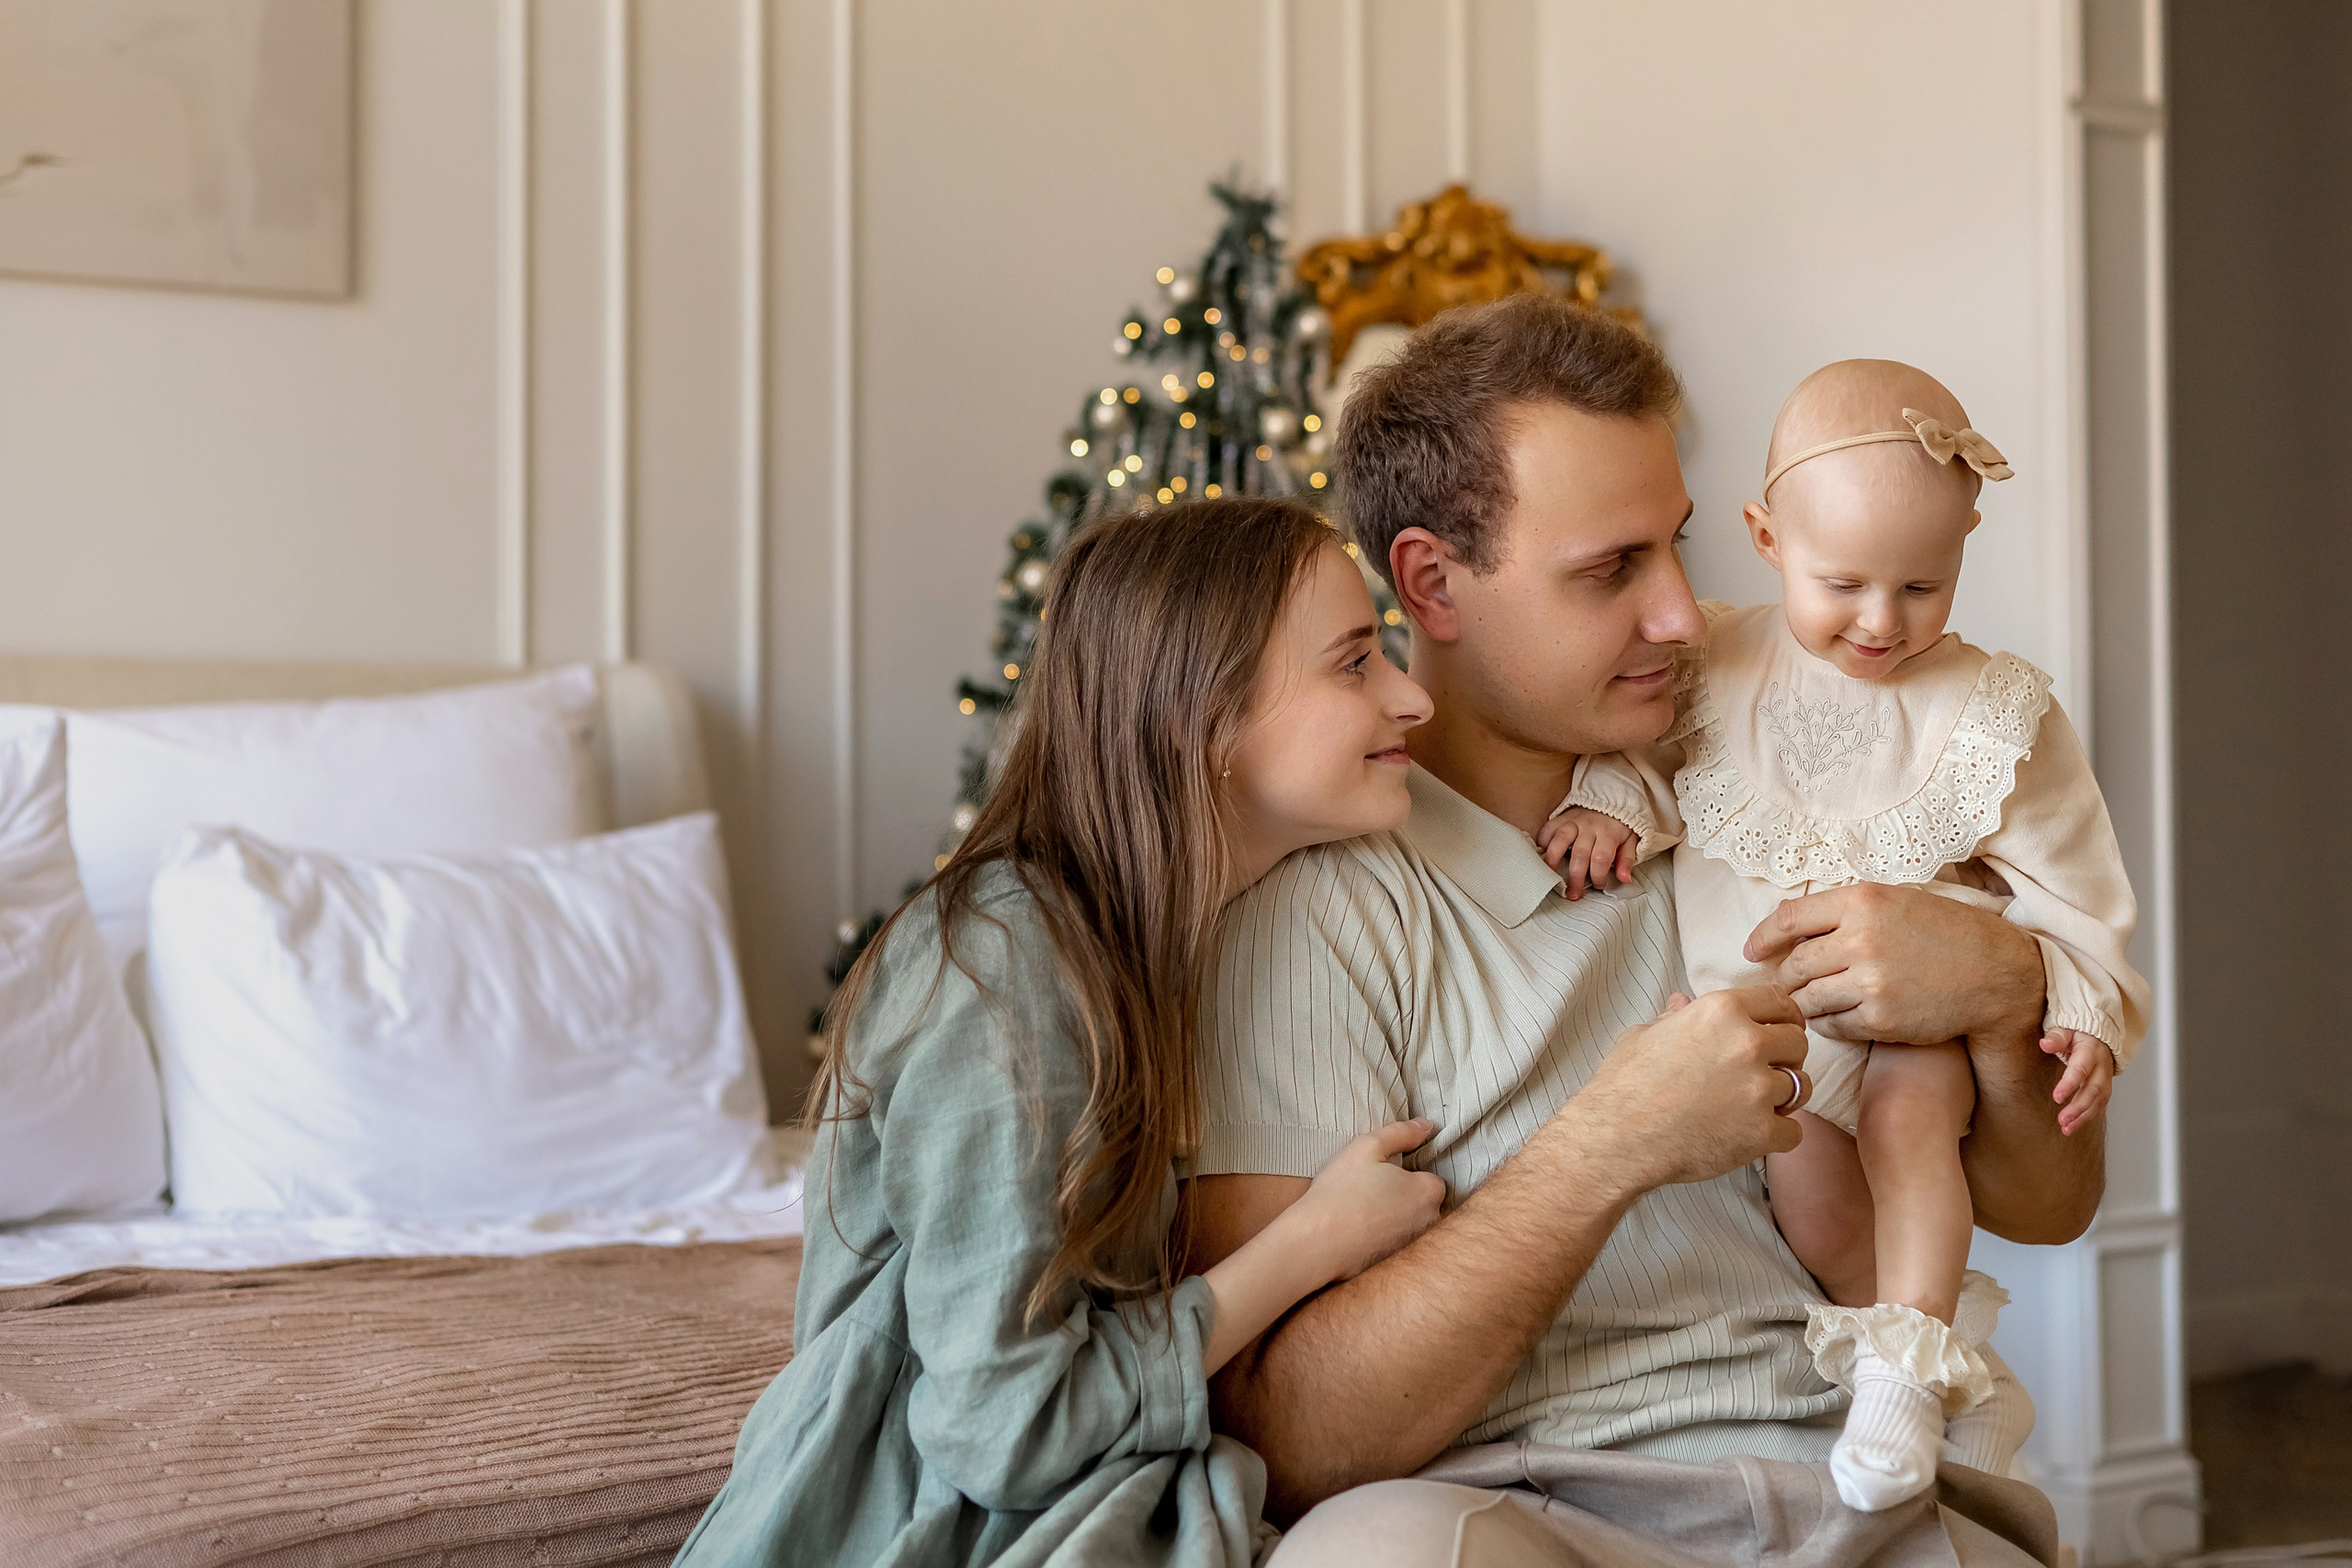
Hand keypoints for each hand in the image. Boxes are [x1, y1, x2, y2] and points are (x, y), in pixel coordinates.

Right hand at [1286, 1120, 1447, 1282]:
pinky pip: (1392, 1241)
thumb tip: (1427, 1125)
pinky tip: (1356, 1229)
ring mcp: (1412, 1246)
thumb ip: (1401, 1133)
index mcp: (1428, 1193)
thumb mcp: (1367, 1147)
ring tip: (1360, 1208)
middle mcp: (1428, 1223)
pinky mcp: (1394, 1263)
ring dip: (1392, 1215)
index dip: (1407, 1171)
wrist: (1315, 1243)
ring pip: (1408, 1222)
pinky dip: (1380, 1235)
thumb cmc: (1341, 1191)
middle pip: (1422, 1201)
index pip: (1431, 1177)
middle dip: (1403, 1194)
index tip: (1382, 1171)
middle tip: (1369, 1188)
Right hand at [1536, 808, 1639, 899]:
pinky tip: (1542, 856)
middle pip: (1580, 854)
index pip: (1601, 858)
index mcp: (1608, 834)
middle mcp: (1589, 827)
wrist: (1611, 797)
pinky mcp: (1561, 818)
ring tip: (1549, 877)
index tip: (1598, 885)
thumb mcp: (1631, 840)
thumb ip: (1627, 860)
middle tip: (1572, 894)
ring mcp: (1573, 822)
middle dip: (1575, 877)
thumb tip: (1625, 880)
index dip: (1598, 876)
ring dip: (1553, 860)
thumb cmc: (1620, 825)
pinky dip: (1542, 843)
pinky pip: (1548, 829)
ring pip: (1560, 840)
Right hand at [1559, 986, 1810, 1196]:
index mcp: (1721, 1010)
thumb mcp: (1644, 1035)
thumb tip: (1682, 1002)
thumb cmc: (1624, 1086)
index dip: (1780, 1017)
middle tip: (1761, 1073)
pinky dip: (1776, 1137)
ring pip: (1800, 1087)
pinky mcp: (1763, 1131)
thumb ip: (1675, 1017)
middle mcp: (1747, 1043)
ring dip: (1782, 1098)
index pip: (1779, 1001)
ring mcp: (1758, 1088)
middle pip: (1798, 1042)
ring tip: (1751, 1107)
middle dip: (1784, 1057)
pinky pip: (1793, 1132)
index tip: (1776, 1031)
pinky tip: (1750, 1136)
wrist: (1616, 1138)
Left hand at [1742, 883, 2043, 1045]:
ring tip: (1809, 1003)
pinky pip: (1832, 1026)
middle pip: (1794, 965)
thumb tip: (1791, 927)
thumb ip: (1845, 910)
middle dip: (1786, 978)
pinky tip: (1837, 1017)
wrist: (1996, 974)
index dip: (1762, 937)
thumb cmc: (1944, 933)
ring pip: (1807, 999)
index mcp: (1861, 902)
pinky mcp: (1881, 1020)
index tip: (1751, 951)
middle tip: (1788, 984)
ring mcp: (1870, 983)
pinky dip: (1827, 1024)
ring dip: (1803, 1004)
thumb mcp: (1895, 900)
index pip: (1788, 919)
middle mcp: (1861, 940)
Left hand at [2040, 1028, 2114, 1135]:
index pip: (2080, 1069)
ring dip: (2083, 1117)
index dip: (2070, 1084)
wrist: (2098, 1035)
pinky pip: (2099, 1104)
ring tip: (2066, 1129)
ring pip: (2099, 1100)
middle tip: (2062, 1120)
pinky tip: (2073, 1125)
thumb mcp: (2066, 1028)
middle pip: (2093, 1089)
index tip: (2057, 1097)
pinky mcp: (2105, 1087)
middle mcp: (2101, 1066)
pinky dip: (2087, 1116)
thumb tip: (2045, 1044)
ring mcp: (2105, 1078)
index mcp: (2090, 1051)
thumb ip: (2056, 1037)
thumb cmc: (2078, 1032)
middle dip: (2079, 1107)